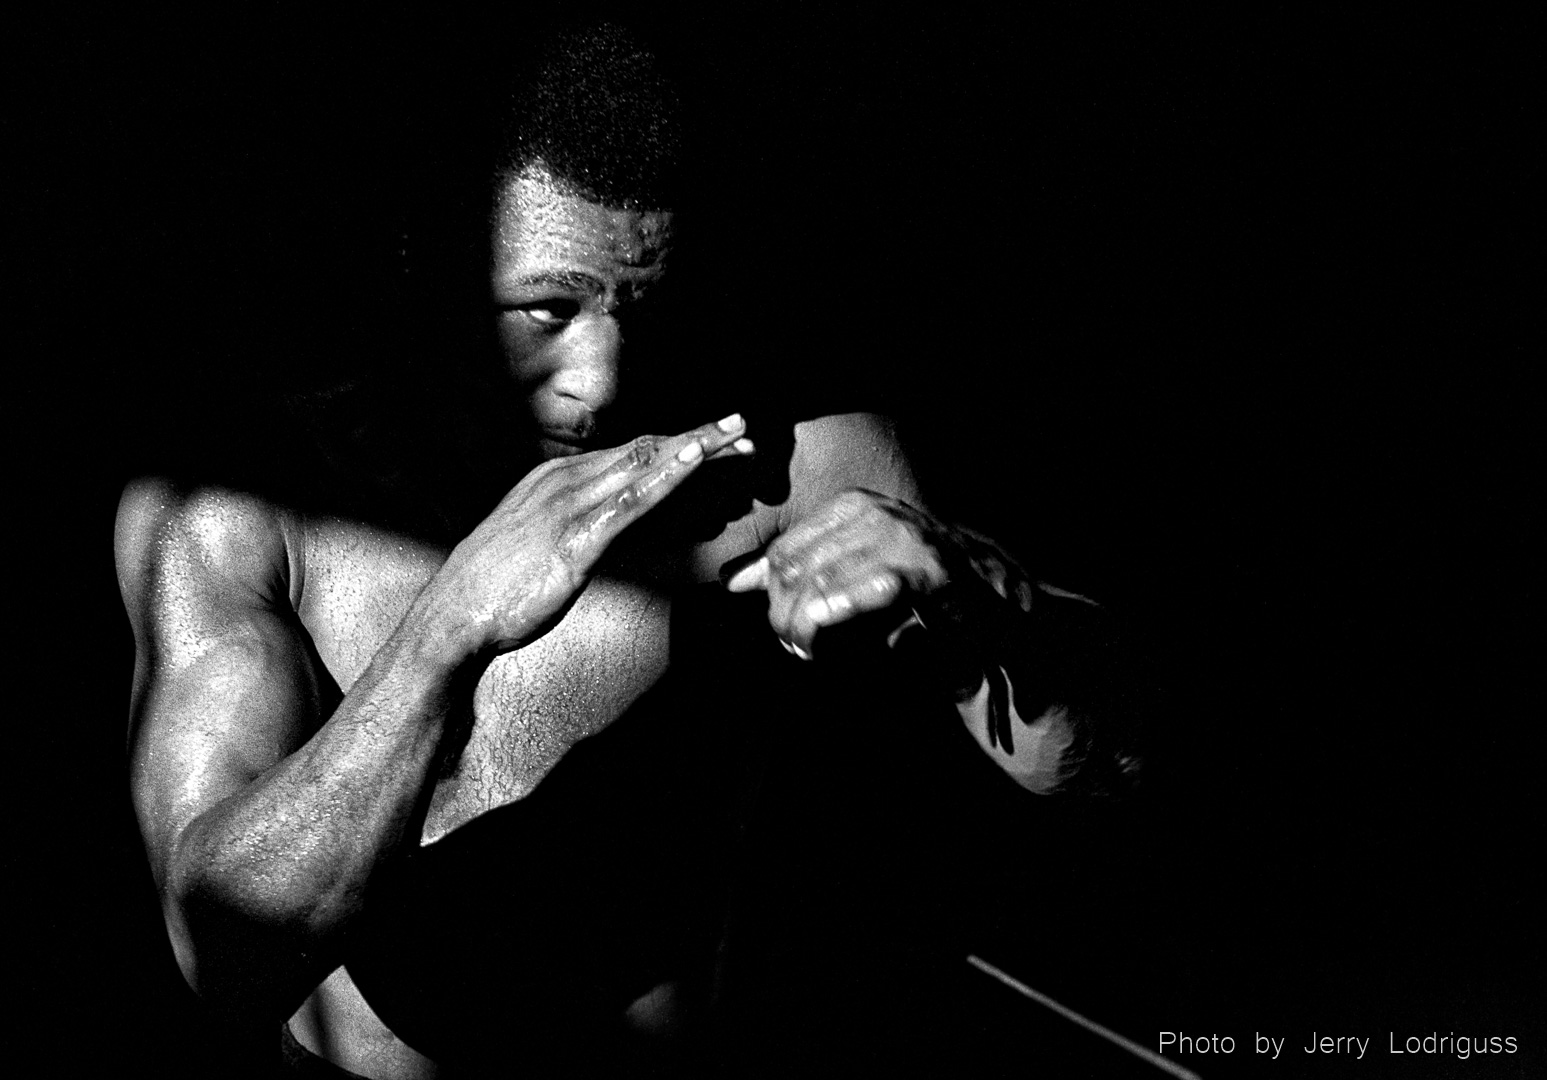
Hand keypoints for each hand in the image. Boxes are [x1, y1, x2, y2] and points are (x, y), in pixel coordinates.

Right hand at [420, 414, 753, 657]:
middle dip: (697, 439)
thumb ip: (576, 528)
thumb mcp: (538, 545)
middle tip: (744, 430)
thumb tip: (614, 531)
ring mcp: (570, 506)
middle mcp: (564, 482)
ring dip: (695, 448)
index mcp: (556, 480)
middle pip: (644, 450)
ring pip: (645, 466)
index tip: (715, 443)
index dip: (676, 446)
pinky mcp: (576, 537)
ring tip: (735, 434)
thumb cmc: (496, 588)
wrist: (454, 616)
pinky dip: (668, 477)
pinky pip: (632, 501)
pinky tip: (696, 461)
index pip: (628, 454)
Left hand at [725, 488, 1033, 660]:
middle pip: (795, 567)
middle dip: (785, 615)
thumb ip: (800, 574)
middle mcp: (874, 511)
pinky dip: (838, 618)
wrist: (995, 609)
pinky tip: (827, 640)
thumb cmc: (919, 595)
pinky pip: (865, 592)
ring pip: (821, 583)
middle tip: (794, 648)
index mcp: (852, 506)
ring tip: (810, 653)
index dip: (774, 596)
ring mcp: (902, 536)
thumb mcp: (852, 577)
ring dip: (806, 627)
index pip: (784, 550)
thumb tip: (736, 581)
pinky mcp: (927, 568)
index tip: (785, 630)